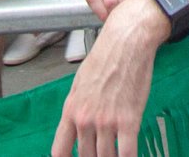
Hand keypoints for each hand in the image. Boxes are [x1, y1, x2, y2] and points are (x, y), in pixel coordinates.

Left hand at [52, 0, 165, 156]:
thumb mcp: (80, 84)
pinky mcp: (128, 120)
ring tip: (116, 156)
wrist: (126, 42)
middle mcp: (85, 119)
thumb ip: (77, 109)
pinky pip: (126, 153)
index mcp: (71, 110)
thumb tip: (77, 129)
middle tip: (102, 154)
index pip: (60, 151)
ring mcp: (106, 121)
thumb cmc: (105, 58)